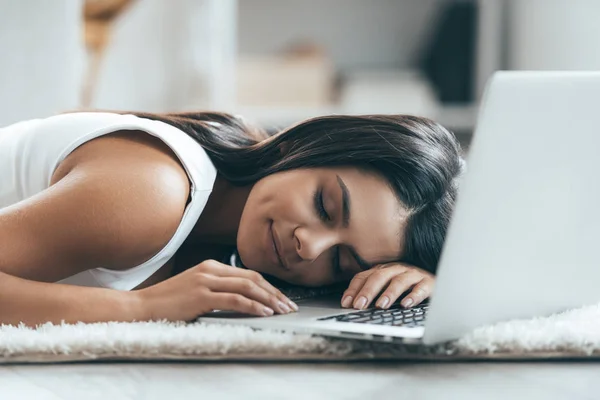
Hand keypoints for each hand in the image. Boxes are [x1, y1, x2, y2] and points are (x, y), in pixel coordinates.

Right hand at [137, 259, 297, 321]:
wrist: (141, 306)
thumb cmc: (168, 302)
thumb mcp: (196, 289)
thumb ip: (217, 290)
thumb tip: (243, 300)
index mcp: (211, 266)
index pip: (249, 274)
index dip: (269, 286)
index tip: (282, 298)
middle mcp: (210, 269)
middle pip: (253, 278)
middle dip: (274, 293)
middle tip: (289, 305)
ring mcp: (205, 281)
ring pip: (247, 286)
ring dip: (269, 300)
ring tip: (281, 310)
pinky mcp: (201, 295)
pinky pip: (234, 299)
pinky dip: (253, 305)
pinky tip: (263, 312)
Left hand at [340, 263, 434, 309]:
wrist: (439, 283)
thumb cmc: (408, 288)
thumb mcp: (386, 289)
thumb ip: (371, 295)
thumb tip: (351, 306)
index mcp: (383, 270)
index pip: (363, 276)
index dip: (354, 289)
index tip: (346, 303)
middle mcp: (396, 270)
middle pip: (379, 277)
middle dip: (368, 291)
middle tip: (359, 305)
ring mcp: (413, 275)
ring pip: (399, 281)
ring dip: (389, 293)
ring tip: (381, 305)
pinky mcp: (429, 283)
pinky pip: (421, 288)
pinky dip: (413, 296)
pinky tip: (406, 305)